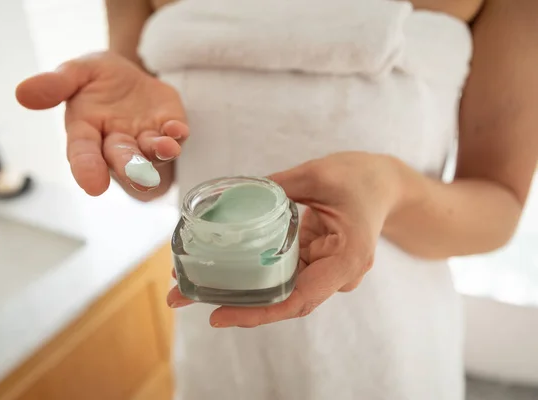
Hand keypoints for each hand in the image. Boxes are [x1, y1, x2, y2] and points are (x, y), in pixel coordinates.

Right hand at [16, 51, 188, 195]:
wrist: (131, 73)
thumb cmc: (98, 79)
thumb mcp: (77, 72)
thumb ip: (56, 84)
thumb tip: (22, 93)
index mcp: (86, 132)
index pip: (83, 154)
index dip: (87, 169)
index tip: (93, 186)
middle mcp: (115, 143)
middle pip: (122, 160)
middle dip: (131, 167)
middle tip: (139, 175)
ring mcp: (145, 139)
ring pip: (151, 155)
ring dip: (158, 154)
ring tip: (165, 148)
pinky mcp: (169, 129)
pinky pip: (174, 138)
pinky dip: (177, 136)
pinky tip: (177, 130)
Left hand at [167, 152, 403, 327]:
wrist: (383, 184)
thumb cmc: (361, 178)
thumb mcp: (319, 174)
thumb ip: (278, 186)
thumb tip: (232, 198)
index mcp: (347, 258)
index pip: (300, 298)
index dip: (258, 312)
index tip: (219, 315)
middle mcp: (336, 274)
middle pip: (283, 300)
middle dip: (235, 304)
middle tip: (182, 298)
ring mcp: (324, 271)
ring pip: (278, 291)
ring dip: (236, 290)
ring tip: (188, 286)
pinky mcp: (313, 262)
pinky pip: (281, 274)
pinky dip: (250, 273)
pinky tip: (218, 269)